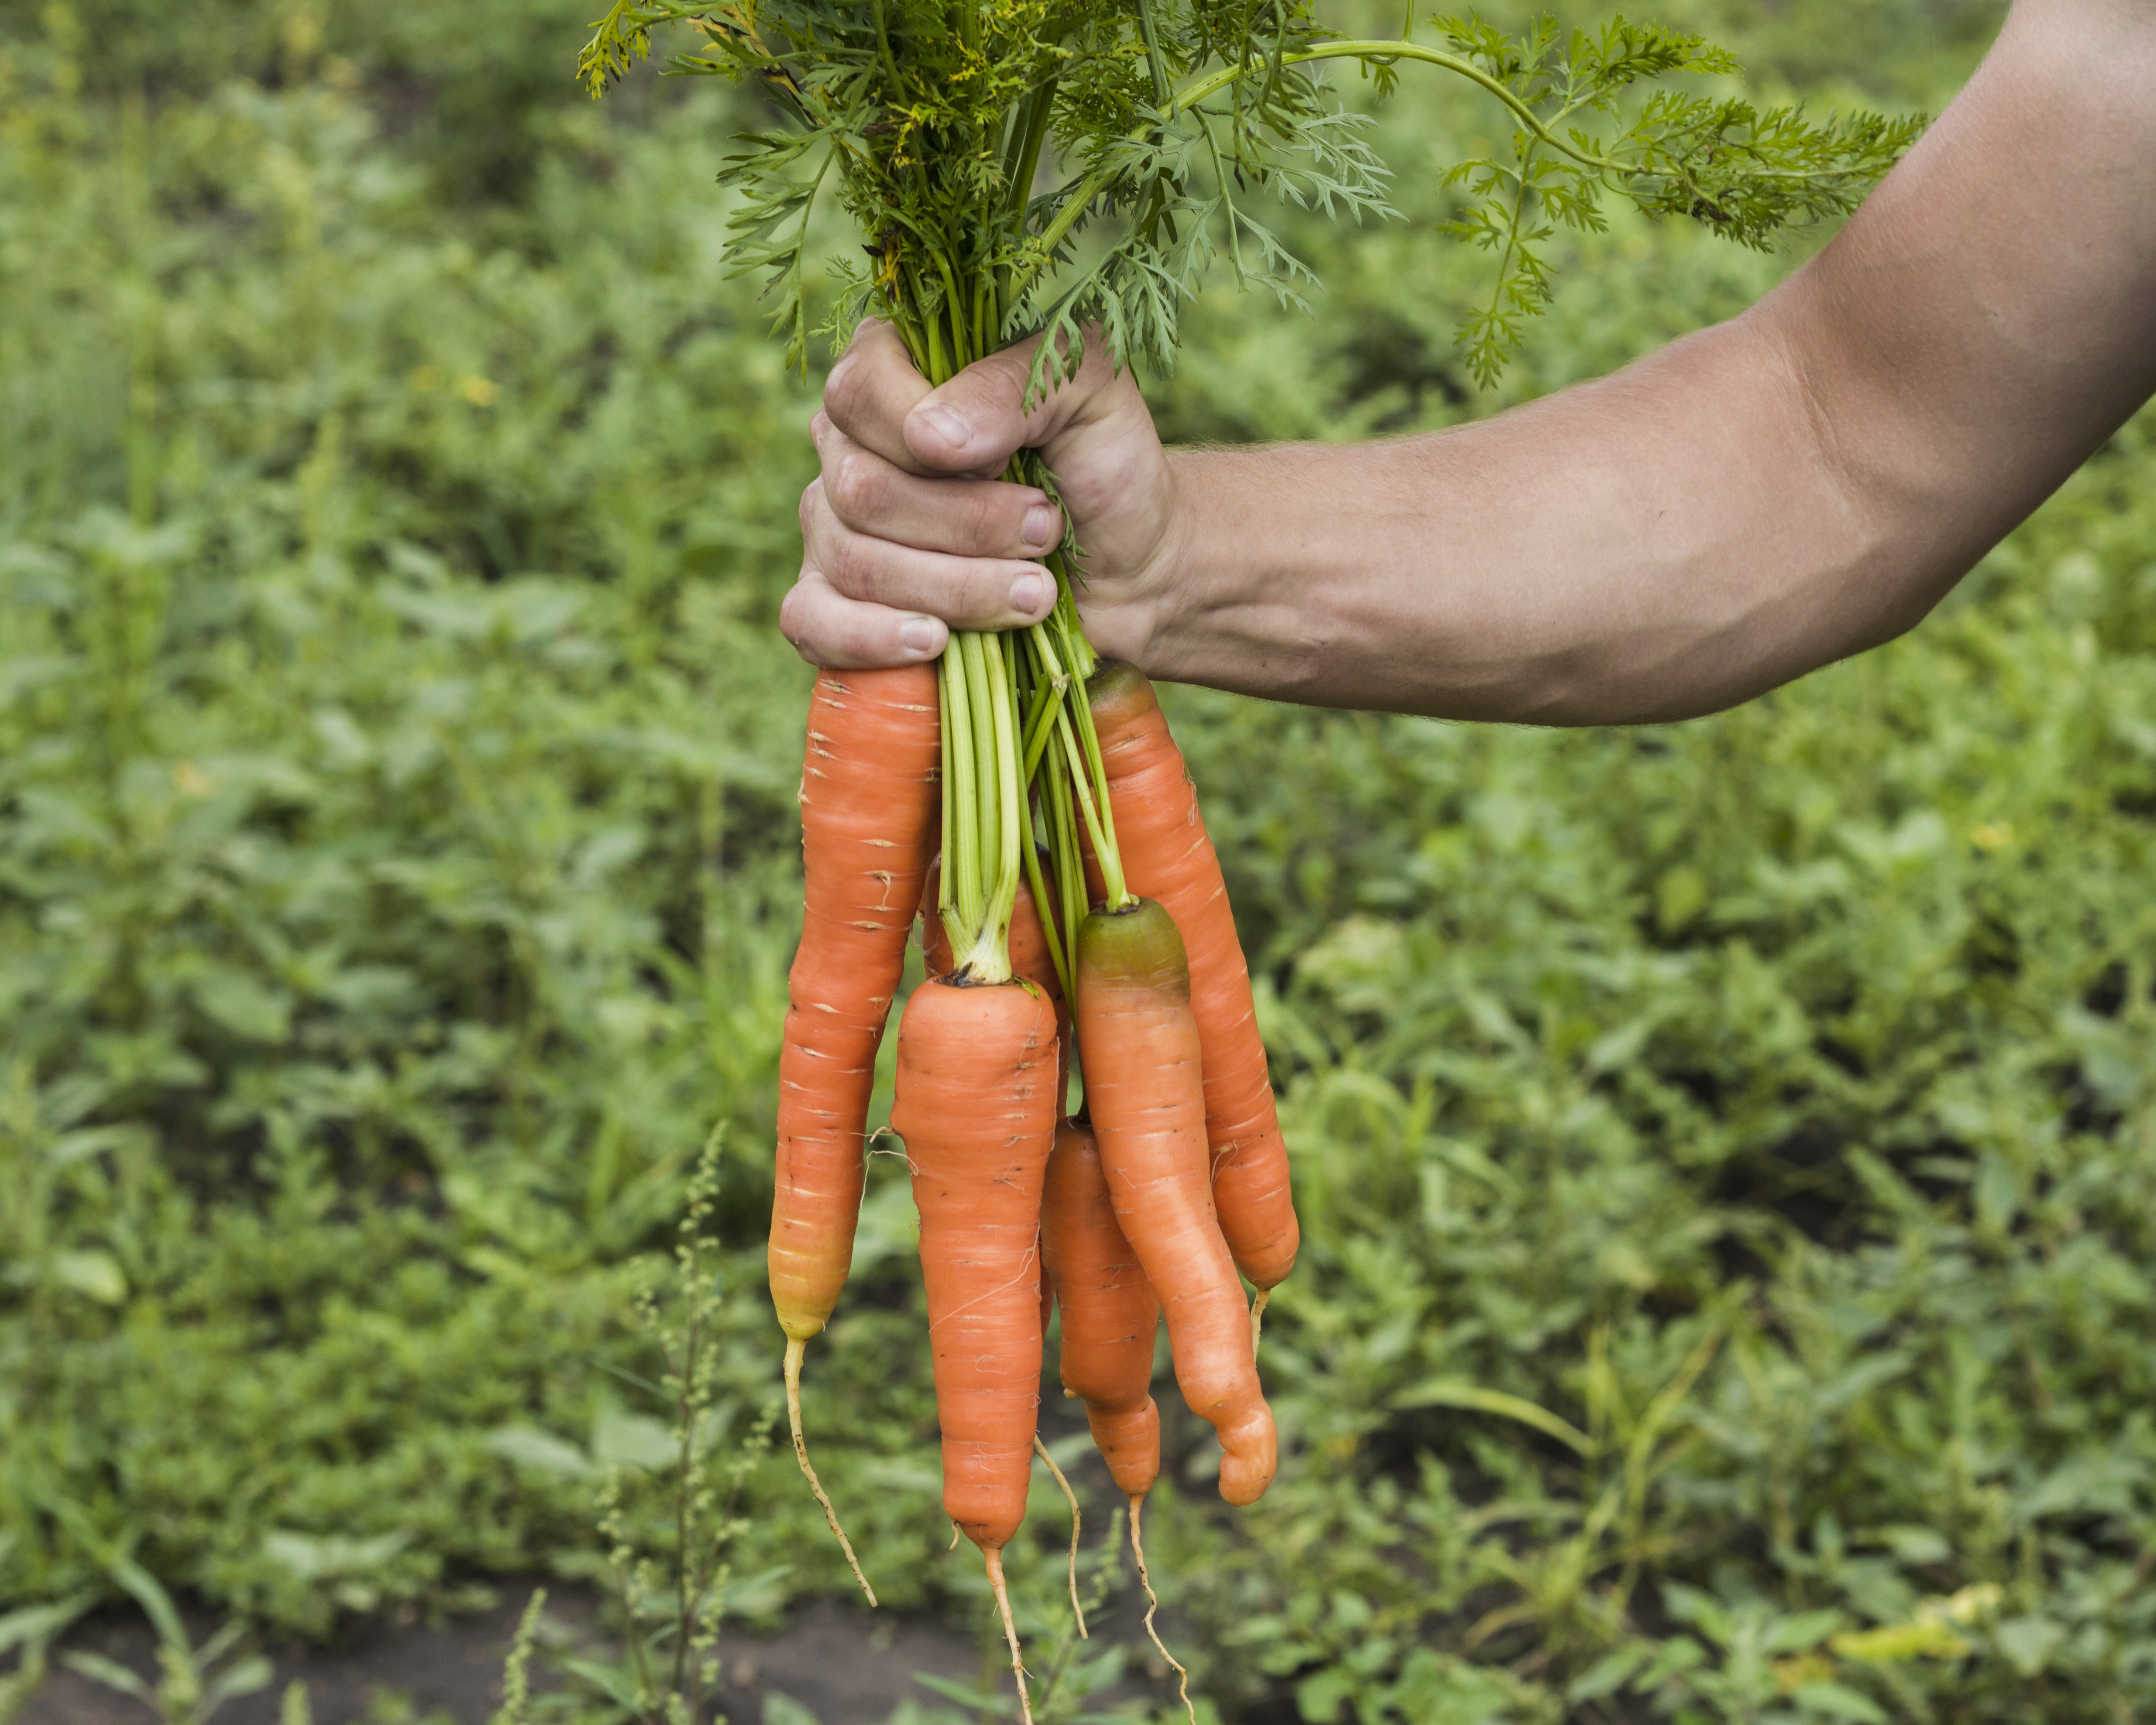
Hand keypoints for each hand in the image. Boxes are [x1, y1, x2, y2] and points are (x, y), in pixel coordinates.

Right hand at [784, 319, 1180, 669]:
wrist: (1134, 571)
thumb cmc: (1107, 468)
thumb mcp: (1087, 390)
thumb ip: (1013, 384)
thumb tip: (929, 440)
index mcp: (893, 370)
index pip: (860, 392)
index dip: (930, 442)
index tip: (1016, 464)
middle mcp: (848, 446)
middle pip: (861, 491)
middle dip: (967, 526)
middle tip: (1045, 532)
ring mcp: (832, 528)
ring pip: (856, 563)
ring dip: (959, 588)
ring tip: (1037, 593)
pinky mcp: (838, 604)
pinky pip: (812, 623)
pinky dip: (871, 640)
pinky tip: (935, 642)